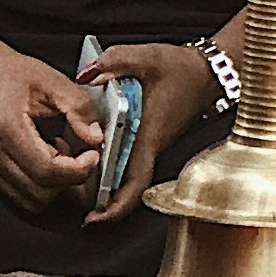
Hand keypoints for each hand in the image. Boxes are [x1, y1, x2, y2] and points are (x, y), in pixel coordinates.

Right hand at [0, 40, 106, 215]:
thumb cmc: (8, 74)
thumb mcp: (52, 81)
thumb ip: (79, 108)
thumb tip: (96, 137)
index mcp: (7, 130)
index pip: (46, 171)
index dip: (77, 170)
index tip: (92, 155)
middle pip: (40, 193)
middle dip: (69, 179)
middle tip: (80, 155)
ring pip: (30, 201)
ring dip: (54, 185)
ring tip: (60, 154)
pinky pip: (20, 195)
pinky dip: (40, 185)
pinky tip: (45, 157)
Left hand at [76, 39, 222, 223]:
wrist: (208, 72)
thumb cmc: (183, 70)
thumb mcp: (147, 58)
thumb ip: (114, 62)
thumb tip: (87, 75)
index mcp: (148, 135)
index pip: (134, 182)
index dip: (115, 206)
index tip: (93, 218)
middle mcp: (150, 146)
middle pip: (123, 186)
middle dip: (97, 199)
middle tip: (67, 197)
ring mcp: (150, 144)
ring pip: (123, 174)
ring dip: (100, 182)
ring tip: (71, 179)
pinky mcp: (148, 138)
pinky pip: (126, 160)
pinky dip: (107, 164)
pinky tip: (89, 152)